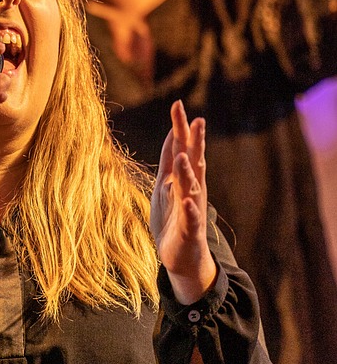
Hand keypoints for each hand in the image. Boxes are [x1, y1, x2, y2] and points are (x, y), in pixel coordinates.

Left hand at [150, 101, 215, 303]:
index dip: (180, 128)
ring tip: (184, 157)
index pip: (183, 148)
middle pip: (194, 162)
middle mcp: (193, 191)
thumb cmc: (174, 220)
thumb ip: (168, 161)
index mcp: (185, 179)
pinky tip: (188, 201)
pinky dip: (190, 211)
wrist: (182, 259)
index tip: (177, 104)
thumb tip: (171, 134)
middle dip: (195, 143)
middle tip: (197, 121)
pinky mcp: (190, 232)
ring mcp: (193, 210)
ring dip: (188, 173)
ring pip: (192, 188)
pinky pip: (191, 220)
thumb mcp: (166, 186)